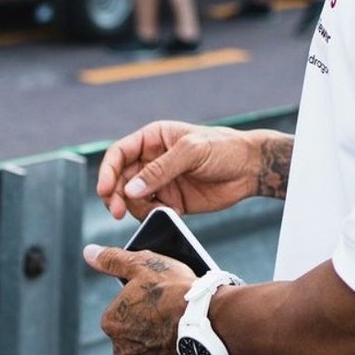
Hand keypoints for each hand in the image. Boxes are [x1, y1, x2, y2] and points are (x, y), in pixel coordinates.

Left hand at [83, 245, 196, 354]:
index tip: (158, 299)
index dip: (140, 304)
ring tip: (180, 331)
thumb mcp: (142, 265)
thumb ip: (112, 260)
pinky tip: (183, 349)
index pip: (120, 313)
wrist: (208, 323)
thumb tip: (89, 253)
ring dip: (158, 347)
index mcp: (111, 323)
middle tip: (170, 314)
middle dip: (147, 328)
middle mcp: (121, 351)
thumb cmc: (173, 290)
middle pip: (132, 337)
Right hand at [96, 120, 261, 220]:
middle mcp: (153, 160)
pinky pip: (151, 211)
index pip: (120, 153)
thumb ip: (160, 170)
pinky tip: (165, 213)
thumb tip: (131, 188)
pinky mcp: (172, 201)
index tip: (103, 190)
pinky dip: (151, 216)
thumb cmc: (223, 148)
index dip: (108, 171)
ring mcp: (162, 181)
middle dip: (115, 195)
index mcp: (154, 138)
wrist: (250, 168)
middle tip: (117, 211)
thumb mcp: (191, 151)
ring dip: (134, 207)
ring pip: (133, 198)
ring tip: (151, 211)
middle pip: (121, 178)